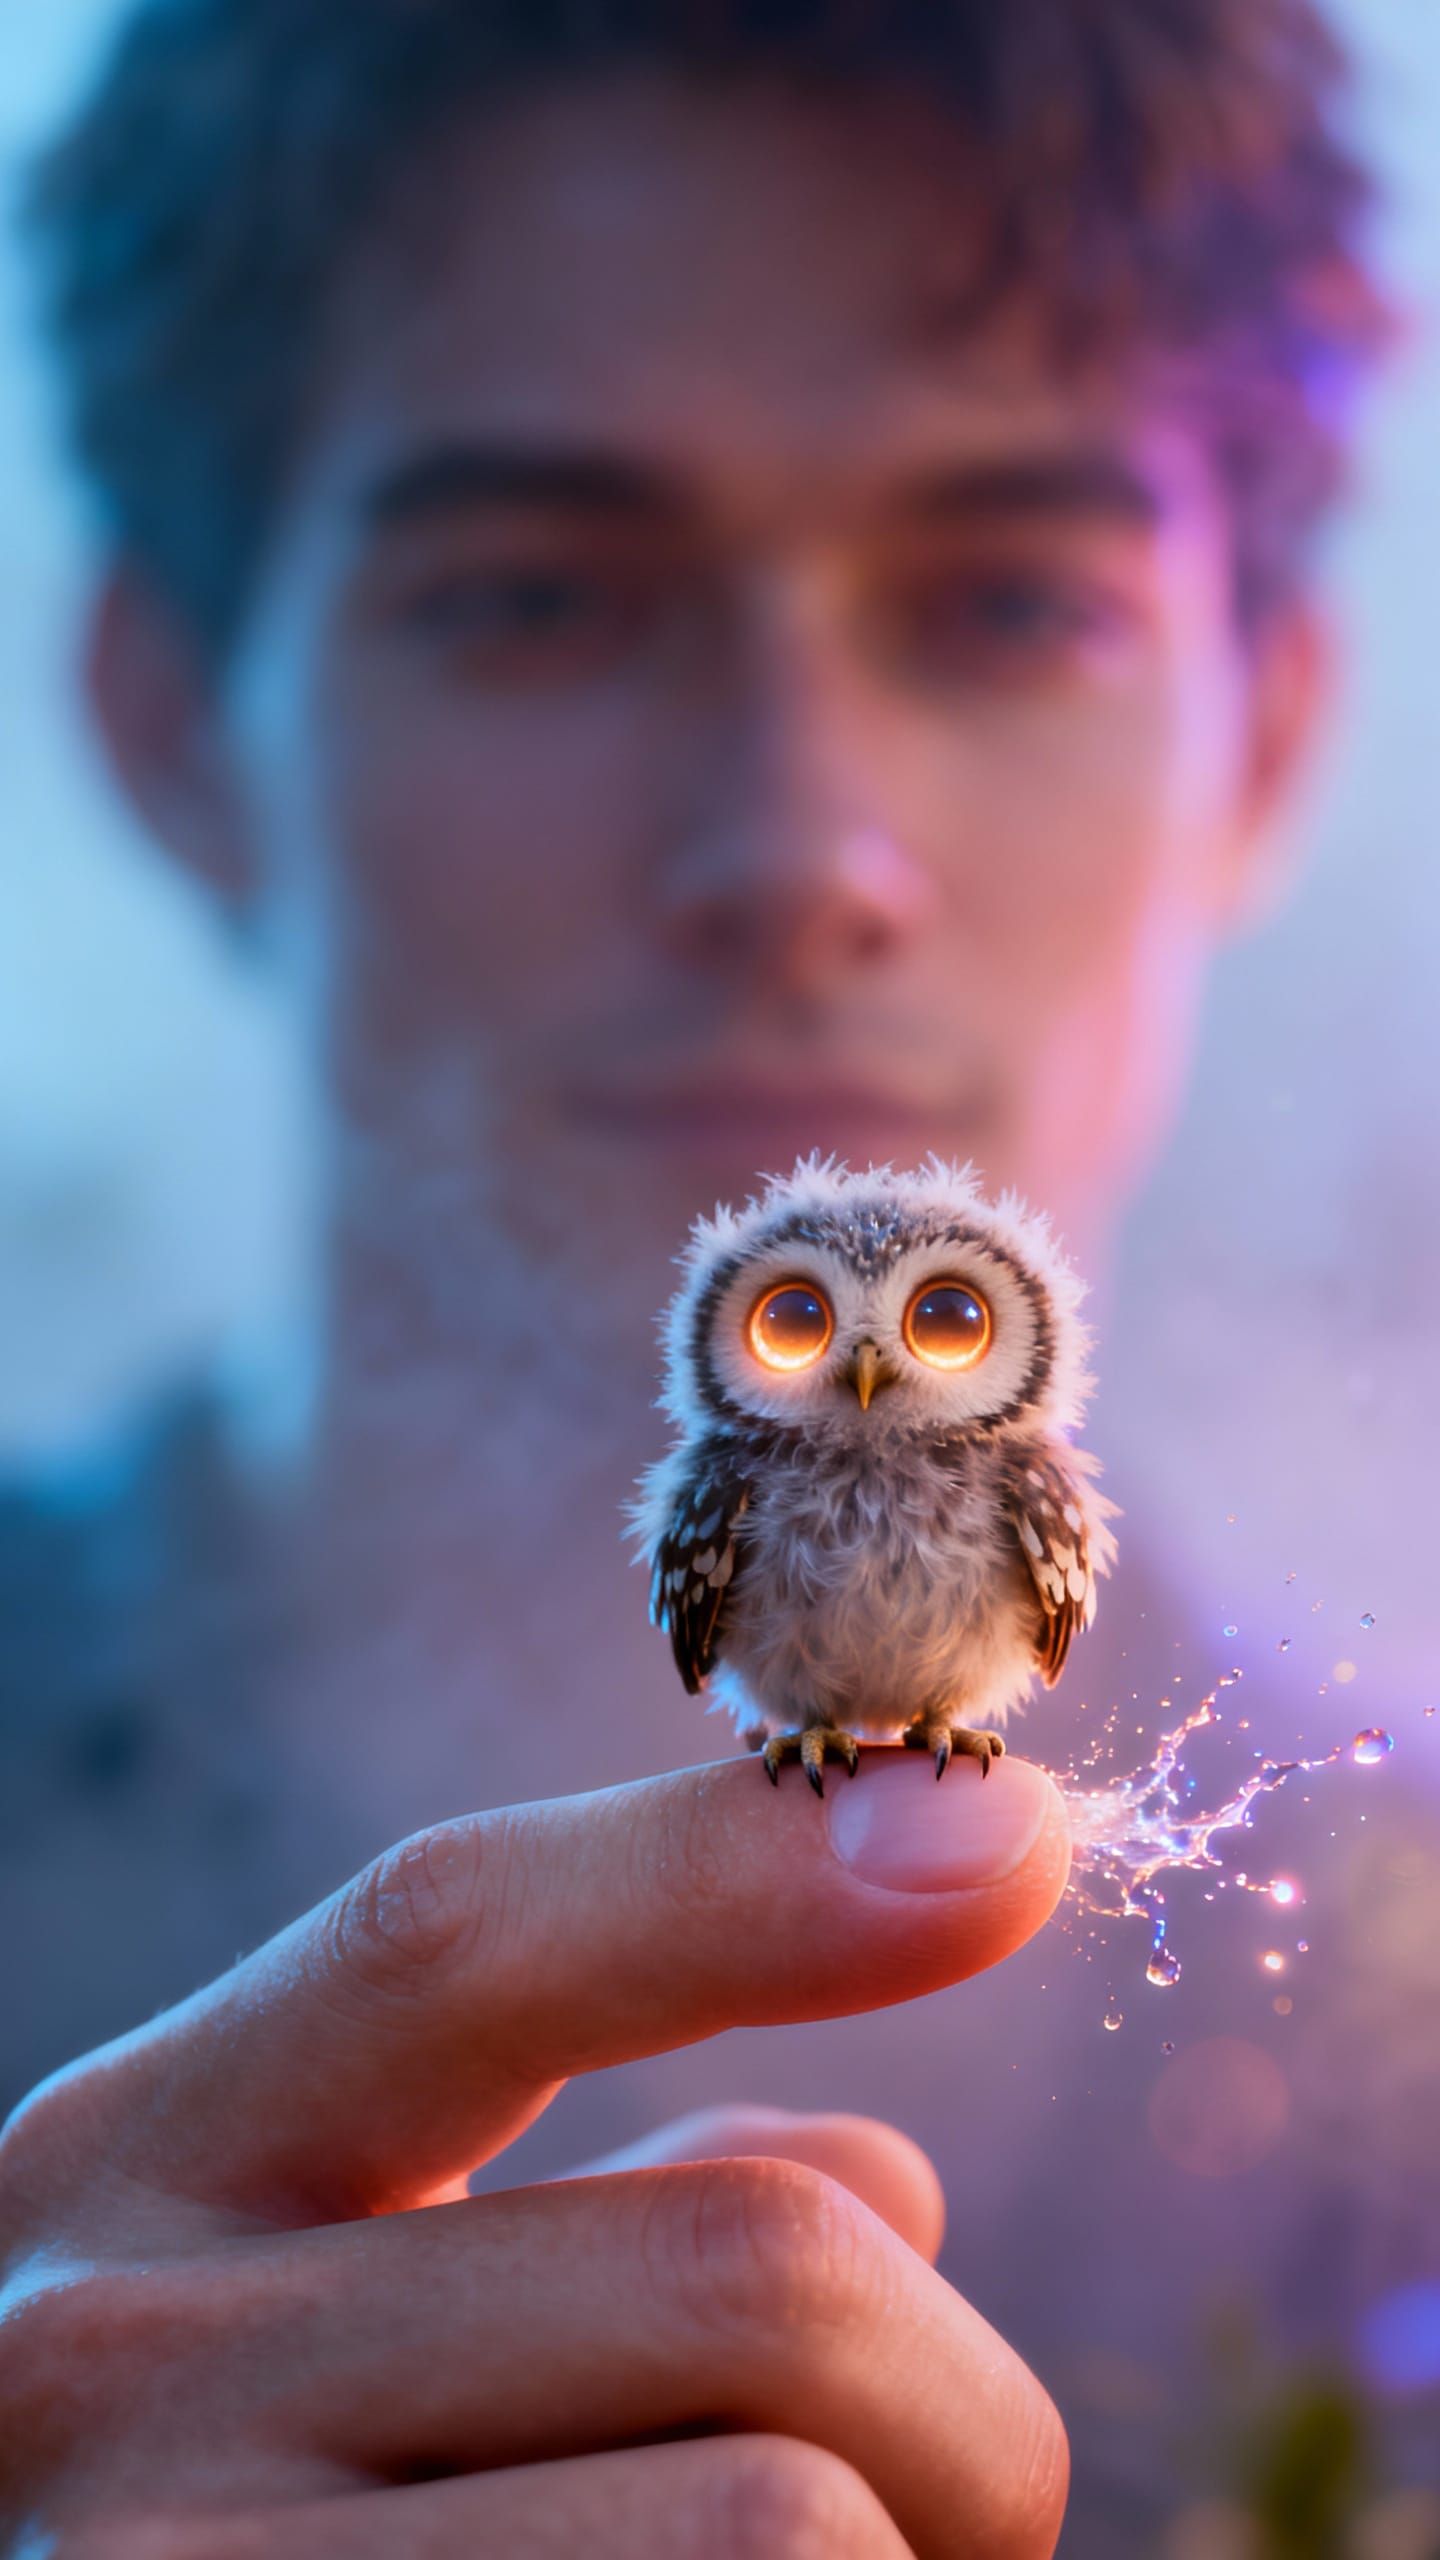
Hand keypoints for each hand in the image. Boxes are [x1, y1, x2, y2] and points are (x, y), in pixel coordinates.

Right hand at [0, 1751, 1071, 2556]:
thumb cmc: (242, 2520)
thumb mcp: (320, 2298)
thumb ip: (580, 2200)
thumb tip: (890, 2175)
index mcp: (143, 2154)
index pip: (458, 1938)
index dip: (749, 1872)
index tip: (1014, 1836)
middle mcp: (113, 2364)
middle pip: (751, 2268)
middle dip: (959, 2403)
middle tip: (954, 2511)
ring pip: (791, 2519)